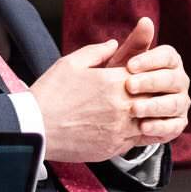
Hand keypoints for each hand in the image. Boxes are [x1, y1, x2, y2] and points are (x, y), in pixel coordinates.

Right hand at [30, 39, 146, 162]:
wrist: (36, 128)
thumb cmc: (51, 93)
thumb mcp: (70, 63)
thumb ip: (96, 51)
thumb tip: (113, 43)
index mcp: (114, 81)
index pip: (148, 74)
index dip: (148, 73)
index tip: (143, 74)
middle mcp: (123, 106)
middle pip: (154, 98)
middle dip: (152, 94)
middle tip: (145, 92)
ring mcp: (121, 129)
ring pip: (150, 121)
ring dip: (148, 115)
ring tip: (139, 111)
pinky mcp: (115, 148)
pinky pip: (139, 140)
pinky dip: (139, 133)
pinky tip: (129, 127)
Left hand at [118, 18, 189, 147]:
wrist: (116, 107)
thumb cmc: (121, 77)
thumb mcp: (125, 60)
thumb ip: (136, 42)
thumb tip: (145, 20)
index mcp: (169, 62)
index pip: (168, 56)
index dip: (150, 60)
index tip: (129, 65)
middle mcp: (180, 81)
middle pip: (173, 80)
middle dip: (151, 82)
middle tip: (129, 86)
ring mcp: (181, 103)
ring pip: (174, 104)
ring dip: (154, 106)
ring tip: (133, 109)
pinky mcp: (177, 124)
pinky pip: (174, 127)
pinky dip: (159, 128)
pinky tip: (142, 127)